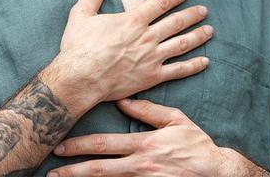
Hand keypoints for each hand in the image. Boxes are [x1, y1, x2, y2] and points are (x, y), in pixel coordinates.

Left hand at [49, 99, 266, 175]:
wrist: (217, 173)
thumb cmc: (197, 145)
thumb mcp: (176, 120)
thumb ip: (148, 111)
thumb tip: (123, 100)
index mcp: (145, 144)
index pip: (105, 144)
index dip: (80, 146)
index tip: (60, 147)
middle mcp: (141, 166)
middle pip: (99, 169)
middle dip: (73, 171)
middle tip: (52, 172)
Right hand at [52, 0, 212, 104]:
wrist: (79, 80)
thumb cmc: (78, 48)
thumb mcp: (81, 15)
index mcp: (133, 20)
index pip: (161, 2)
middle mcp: (147, 37)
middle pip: (177, 22)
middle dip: (192, 14)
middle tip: (203, 10)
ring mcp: (152, 58)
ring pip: (183, 44)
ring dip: (198, 36)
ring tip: (209, 30)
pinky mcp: (152, 77)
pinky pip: (179, 70)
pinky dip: (194, 66)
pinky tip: (205, 61)